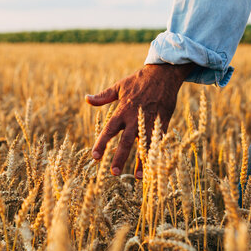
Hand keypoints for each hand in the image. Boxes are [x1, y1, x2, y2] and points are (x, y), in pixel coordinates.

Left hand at [85, 63, 194, 178]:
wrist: (164, 74)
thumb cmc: (139, 80)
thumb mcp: (119, 86)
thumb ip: (103, 97)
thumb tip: (86, 99)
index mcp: (122, 110)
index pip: (109, 129)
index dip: (102, 143)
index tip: (94, 156)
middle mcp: (135, 118)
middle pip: (126, 141)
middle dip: (120, 157)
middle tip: (114, 173)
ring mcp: (151, 121)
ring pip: (145, 144)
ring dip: (142, 161)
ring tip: (138, 177)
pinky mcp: (164, 122)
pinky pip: (160, 141)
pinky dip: (157, 153)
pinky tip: (156, 166)